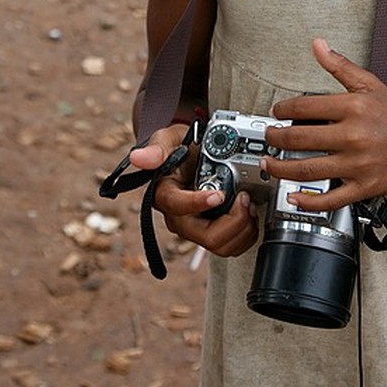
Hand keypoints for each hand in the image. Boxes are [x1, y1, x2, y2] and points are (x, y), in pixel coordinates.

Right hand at [129, 125, 259, 255]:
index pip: (178, 207)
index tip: (219, 194)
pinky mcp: (210, 232)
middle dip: (233, 220)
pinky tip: (248, 214)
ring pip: (221, 245)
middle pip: (207, 236)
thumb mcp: (168, 140)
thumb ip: (157, 149)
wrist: (189, 154)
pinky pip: (230, 245)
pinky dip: (245, 234)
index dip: (199, 203)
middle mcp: (179, 218)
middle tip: (244, 198)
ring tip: (248, 204)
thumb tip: (138, 157)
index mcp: (165, 196)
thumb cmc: (178, 147)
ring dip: (242, 228)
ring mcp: (196, 228)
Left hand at [262, 38, 386, 212]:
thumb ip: (340, 66)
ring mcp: (357, 164)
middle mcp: (353, 136)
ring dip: (281, 169)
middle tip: (268, 137)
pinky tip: (294, 197)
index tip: (276, 113)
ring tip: (269, 164)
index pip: (304, 107)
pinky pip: (330, 199)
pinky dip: (308, 201)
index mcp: (352, 108)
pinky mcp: (362, 187)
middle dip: (275, 139)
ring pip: (308, 170)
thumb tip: (319, 46)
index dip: (283, 110)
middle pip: (300, 139)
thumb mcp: (370, 85)